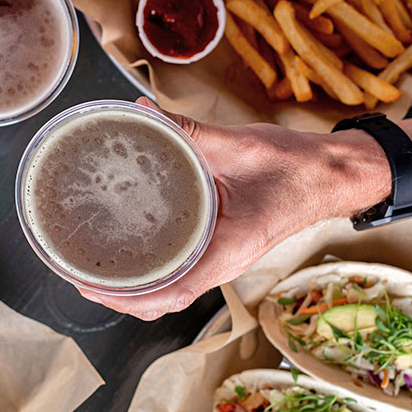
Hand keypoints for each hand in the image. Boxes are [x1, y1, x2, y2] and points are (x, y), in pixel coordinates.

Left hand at [77, 97, 388, 319]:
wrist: (331, 174)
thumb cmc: (293, 166)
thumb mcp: (236, 145)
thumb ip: (187, 130)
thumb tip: (141, 111)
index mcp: (228, 248)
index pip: (173, 293)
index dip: (128, 297)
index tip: (91, 286)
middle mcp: (224, 262)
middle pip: (165, 301)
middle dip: (121, 297)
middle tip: (80, 276)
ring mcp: (225, 258)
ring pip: (174, 290)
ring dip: (136, 289)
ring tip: (98, 272)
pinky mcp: (225, 246)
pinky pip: (185, 270)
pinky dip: (156, 273)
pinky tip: (135, 255)